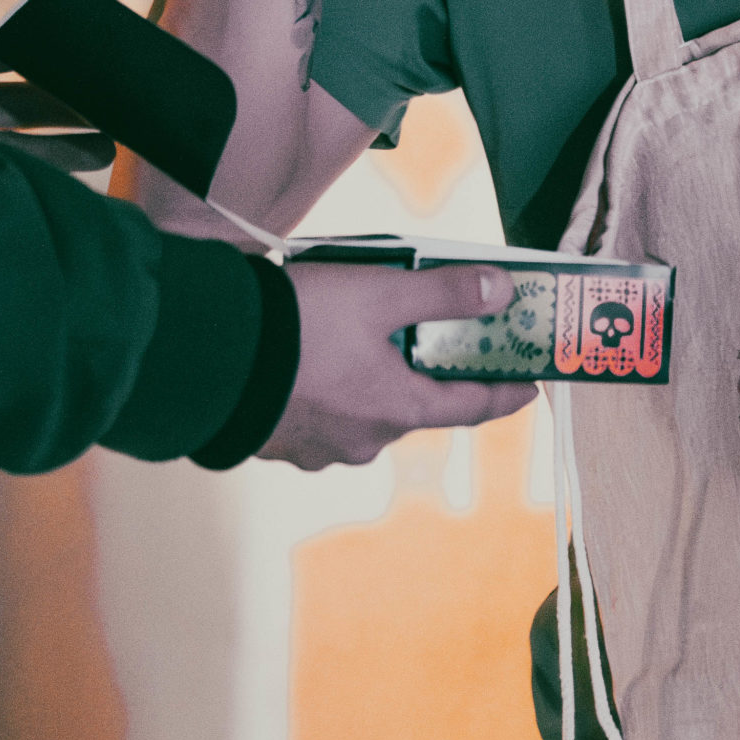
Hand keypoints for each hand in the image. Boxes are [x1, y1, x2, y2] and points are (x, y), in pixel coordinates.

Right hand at [260, 261, 534, 469]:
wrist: (210, 358)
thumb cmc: (301, 325)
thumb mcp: (382, 292)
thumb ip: (445, 292)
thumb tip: (504, 292)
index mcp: (398, 410)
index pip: (471, 407)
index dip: (504, 393)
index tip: (529, 385)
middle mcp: (364, 440)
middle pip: (414, 404)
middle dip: (425, 370)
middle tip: (432, 335)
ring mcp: (319, 447)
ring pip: (365, 410)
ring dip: (371, 378)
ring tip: (360, 335)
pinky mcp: (279, 441)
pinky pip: (322, 415)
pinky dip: (330, 388)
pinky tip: (314, 358)